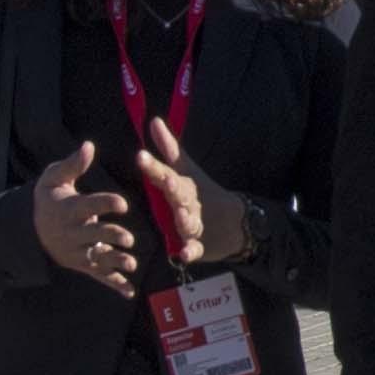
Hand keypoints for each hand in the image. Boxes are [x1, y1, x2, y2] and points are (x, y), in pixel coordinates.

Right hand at [33, 140, 140, 289]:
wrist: (30, 229)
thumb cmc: (49, 198)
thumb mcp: (54, 178)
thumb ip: (73, 165)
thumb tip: (89, 146)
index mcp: (68, 209)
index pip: (88, 206)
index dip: (105, 204)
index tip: (123, 203)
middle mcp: (72, 233)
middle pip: (93, 235)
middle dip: (111, 236)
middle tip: (128, 238)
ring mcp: (77, 251)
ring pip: (98, 258)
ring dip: (115, 262)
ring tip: (131, 263)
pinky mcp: (82, 264)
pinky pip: (99, 276)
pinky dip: (114, 284)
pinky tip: (130, 291)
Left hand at [136, 133, 245, 271]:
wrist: (234, 222)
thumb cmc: (201, 193)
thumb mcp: (185, 170)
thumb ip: (168, 148)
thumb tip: (153, 120)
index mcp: (181, 184)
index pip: (165, 173)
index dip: (154, 165)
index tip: (140, 156)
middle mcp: (188, 203)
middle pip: (181, 196)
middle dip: (175, 188)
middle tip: (169, 181)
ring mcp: (196, 223)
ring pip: (189, 222)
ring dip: (186, 220)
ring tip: (182, 218)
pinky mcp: (199, 245)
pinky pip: (194, 249)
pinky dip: (190, 251)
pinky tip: (183, 254)